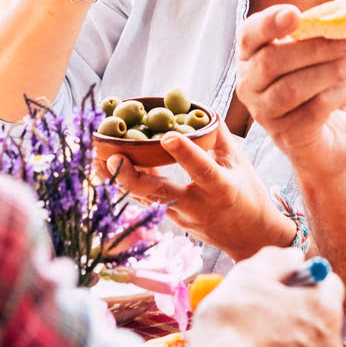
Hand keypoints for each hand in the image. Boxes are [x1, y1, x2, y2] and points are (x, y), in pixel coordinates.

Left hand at [105, 130, 293, 260]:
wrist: (250, 237)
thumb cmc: (248, 194)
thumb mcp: (239, 161)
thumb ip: (217, 135)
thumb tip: (198, 108)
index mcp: (221, 188)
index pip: (202, 169)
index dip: (185, 153)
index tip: (167, 136)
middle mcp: (197, 205)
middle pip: (159, 192)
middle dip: (132, 177)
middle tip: (111, 159)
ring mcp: (180, 216)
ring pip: (145, 198)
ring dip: (120, 180)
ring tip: (95, 162)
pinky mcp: (170, 220)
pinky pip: (146, 199)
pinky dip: (128, 184)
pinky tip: (109, 169)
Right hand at [187, 246, 345, 346]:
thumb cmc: (232, 321)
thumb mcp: (251, 273)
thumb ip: (280, 259)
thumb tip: (294, 257)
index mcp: (324, 308)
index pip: (330, 282)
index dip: (306, 278)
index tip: (284, 284)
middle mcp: (331, 339)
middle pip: (322, 311)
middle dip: (301, 307)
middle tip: (269, 310)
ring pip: (311, 336)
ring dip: (293, 331)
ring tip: (262, 333)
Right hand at [235, 5, 345, 183]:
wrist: (327, 141)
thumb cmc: (318, 88)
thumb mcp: (315, 56)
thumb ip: (322, 32)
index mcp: (251, 58)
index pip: (249, 36)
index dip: (268, 23)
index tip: (295, 13)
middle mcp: (250, 86)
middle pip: (272, 61)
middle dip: (315, 47)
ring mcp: (266, 113)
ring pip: (292, 88)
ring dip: (332, 70)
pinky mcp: (289, 135)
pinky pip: (314, 109)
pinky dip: (341, 93)